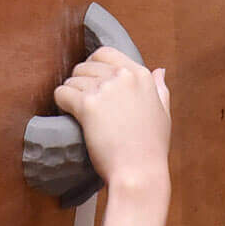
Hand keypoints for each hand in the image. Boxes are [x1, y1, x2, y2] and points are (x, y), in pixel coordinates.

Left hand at [52, 48, 171, 191]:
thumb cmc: (151, 149)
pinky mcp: (88, 105)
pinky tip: (68, 114)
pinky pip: (62, 93)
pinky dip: (61, 103)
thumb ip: (160, 89)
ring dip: (71, 94)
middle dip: (80, 81)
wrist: (139, 172)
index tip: (92, 82)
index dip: (93, 66)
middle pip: (86, 66)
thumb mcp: (163, 114)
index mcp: (141, 75)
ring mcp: (105, 89)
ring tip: (76, 112)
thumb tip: (159, 70)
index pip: (106, 53)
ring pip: (72, 79)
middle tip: (82, 101)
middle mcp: (123, 77)